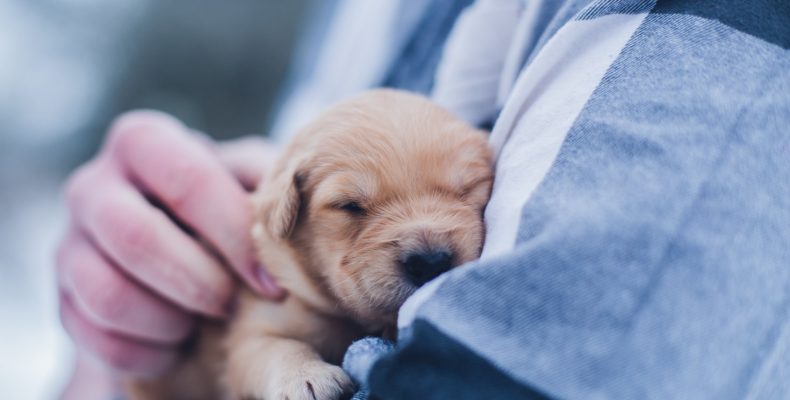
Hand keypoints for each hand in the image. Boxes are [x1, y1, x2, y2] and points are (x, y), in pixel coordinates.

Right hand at [56, 110, 282, 378]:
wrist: (174, 243)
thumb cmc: (223, 204)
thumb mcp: (247, 178)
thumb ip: (266, 180)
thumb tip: (300, 200)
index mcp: (143, 142)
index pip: (188, 180)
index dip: (234, 236)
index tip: (272, 282)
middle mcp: (93, 185)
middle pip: (134, 236)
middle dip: (196, 282)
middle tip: (231, 305)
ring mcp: (69, 242)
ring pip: (106, 293)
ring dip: (168, 319)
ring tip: (203, 322)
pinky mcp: (63, 296)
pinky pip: (94, 336)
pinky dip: (146, 351)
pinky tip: (178, 343)